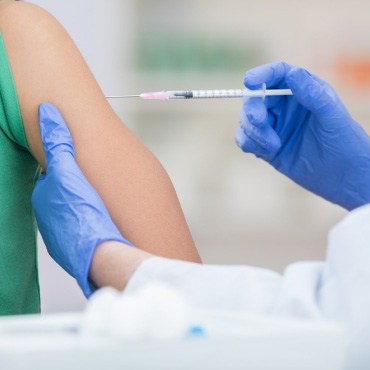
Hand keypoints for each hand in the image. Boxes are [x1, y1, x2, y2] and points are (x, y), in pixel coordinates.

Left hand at [32, 103, 132, 296]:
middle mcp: (48, 218)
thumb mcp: (69, 171)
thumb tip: (46, 113)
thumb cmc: (83, 214)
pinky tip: (100, 221)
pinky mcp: (76, 247)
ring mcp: (60, 234)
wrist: (101, 253)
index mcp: (44, 198)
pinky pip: (80, 228)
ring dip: (82, 205)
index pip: (53, 175)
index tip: (79, 162)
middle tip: (91, 183)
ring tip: (98, 202)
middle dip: (74, 186)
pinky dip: (87, 222)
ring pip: (71, 212)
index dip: (67, 166)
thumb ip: (58, 143)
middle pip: (62, 194)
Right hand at [236, 61, 369, 209]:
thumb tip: (292, 74)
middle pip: (255, 98)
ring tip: (274, 146)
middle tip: (260, 121)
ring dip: (254, 132)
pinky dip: (250, 144)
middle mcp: (283, 106)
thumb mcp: (332, 116)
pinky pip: (245, 139)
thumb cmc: (343, 141)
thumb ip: (313, 94)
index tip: (250, 81)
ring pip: (246, 120)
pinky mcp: (264, 146)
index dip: (261, 74)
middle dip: (252, 109)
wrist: (341, 175)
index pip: (277, 75)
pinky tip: (268, 152)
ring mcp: (273, 126)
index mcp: (301, 91)